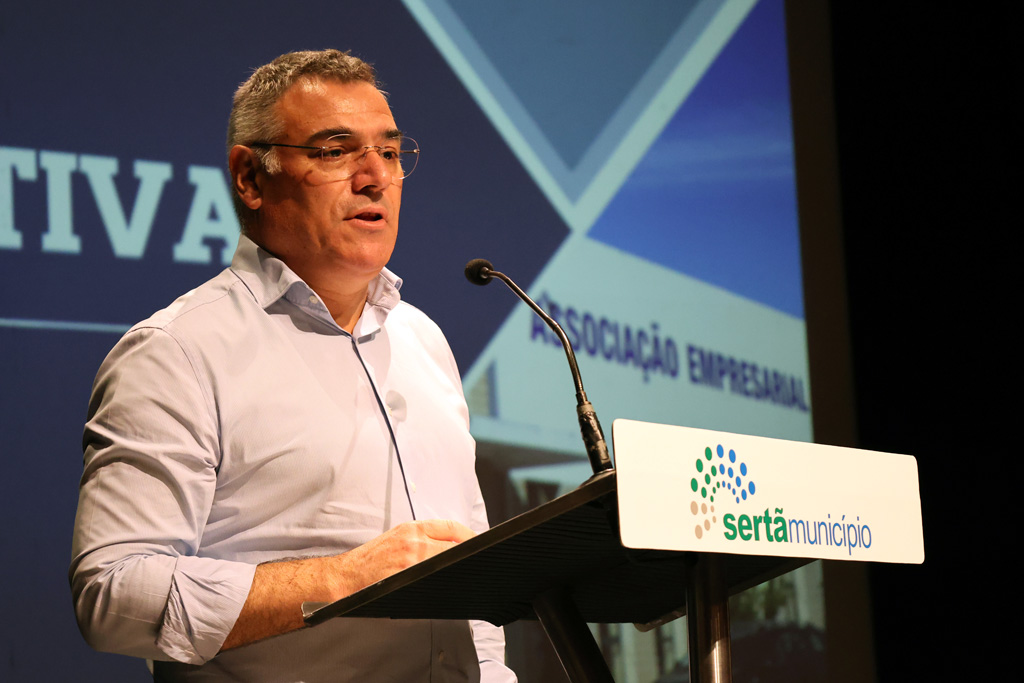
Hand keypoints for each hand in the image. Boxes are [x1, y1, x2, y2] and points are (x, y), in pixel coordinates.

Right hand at [329, 519, 474, 599]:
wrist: (347, 575)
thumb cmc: (371, 558)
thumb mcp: (397, 537)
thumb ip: (423, 537)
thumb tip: (450, 543)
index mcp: (412, 528)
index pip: (451, 526)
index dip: (470, 535)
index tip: (478, 541)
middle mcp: (414, 542)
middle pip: (456, 545)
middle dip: (468, 552)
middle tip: (477, 560)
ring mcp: (412, 562)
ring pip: (448, 562)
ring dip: (457, 567)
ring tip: (463, 572)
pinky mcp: (408, 579)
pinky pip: (435, 580)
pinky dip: (444, 581)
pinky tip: (446, 585)